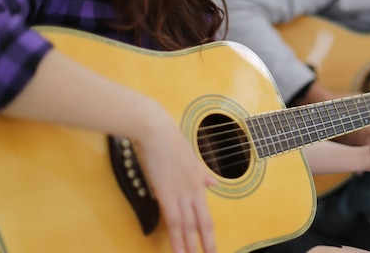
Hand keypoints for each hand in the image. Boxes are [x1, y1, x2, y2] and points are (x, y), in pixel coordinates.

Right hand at [130, 105, 217, 252]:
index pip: (206, 214)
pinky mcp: (166, 192)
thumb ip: (201, 174)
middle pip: (201, 223)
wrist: (156, 129)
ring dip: (189, 246)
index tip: (211, 247)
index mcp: (198, 182)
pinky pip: (173, 220)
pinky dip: (176, 237)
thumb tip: (213, 184)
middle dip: (205, 244)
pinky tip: (178, 249)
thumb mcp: (191, 157)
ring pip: (188, 226)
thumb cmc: (169, 140)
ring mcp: (181, 192)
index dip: (209, 233)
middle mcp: (193, 189)